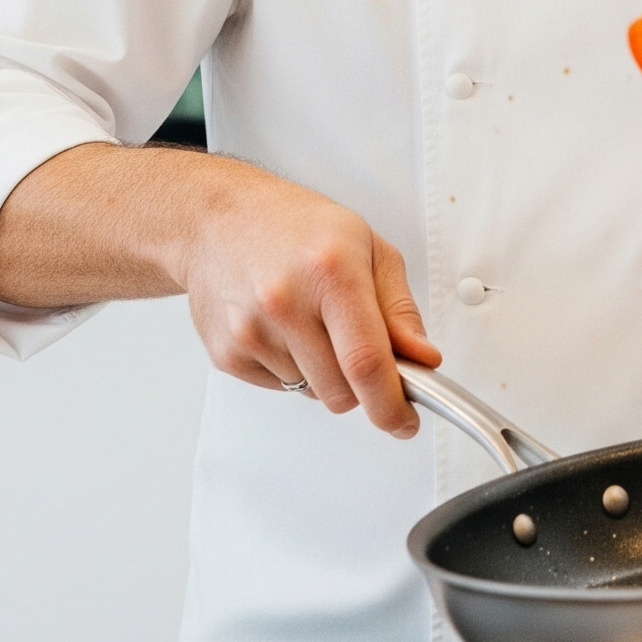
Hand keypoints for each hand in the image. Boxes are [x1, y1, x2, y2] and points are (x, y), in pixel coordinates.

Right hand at [177, 161, 441, 436]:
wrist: (219, 219)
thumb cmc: (295, 226)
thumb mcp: (368, 248)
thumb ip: (399, 309)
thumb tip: (422, 358)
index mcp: (330, 272)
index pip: (366, 363)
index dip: (391, 405)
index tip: (404, 422)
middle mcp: (285, 302)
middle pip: (341, 392)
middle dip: (361, 385)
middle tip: (356, 345)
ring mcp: (251, 331)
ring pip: (312, 394)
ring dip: (324, 373)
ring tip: (311, 320)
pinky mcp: (227, 353)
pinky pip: (280, 388)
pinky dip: (292, 369)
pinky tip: (284, 328)